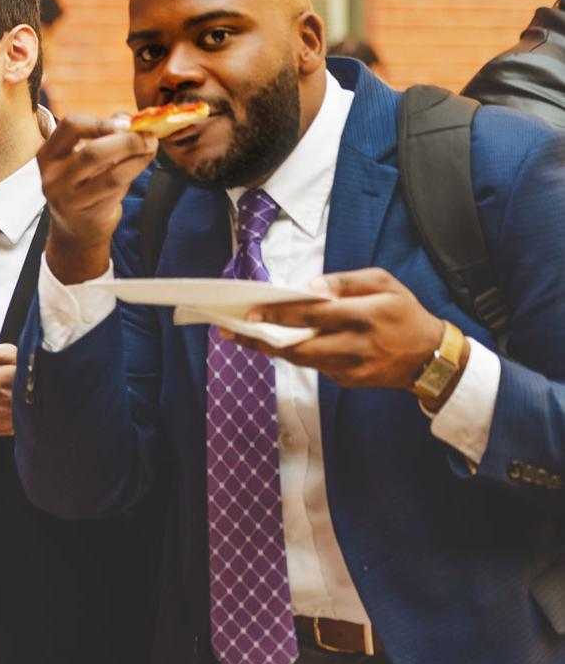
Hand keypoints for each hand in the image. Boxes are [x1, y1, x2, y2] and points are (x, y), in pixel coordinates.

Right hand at [39, 113, 157, 282]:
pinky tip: (143, 163)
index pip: (70, 126)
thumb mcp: (82, 157)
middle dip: (127, 141)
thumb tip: (129, 119)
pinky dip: (133, 173)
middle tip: (148, 136)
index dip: (101, 122)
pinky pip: (117, 190)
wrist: (76, 230)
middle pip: (92, 152)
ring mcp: (69, 199)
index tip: (127, 123)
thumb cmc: (82, 185)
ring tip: (151, 148)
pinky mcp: (88, 214)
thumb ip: (102, 134)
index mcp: (48, 155)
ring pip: (109, 174)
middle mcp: (53, 177)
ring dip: (136, 158)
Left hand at [224, 268, 465, 404]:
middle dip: (263, 339)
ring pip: (302, 361)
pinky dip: (295, 355)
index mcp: (365, 315)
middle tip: (232, 330)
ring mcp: (352, 368)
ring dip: (270, 350)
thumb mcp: (383, 284)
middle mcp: (356, 345)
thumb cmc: (403, 312)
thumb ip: (346, 282)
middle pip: (300, 346)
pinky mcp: (349, 381)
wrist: (431, 357)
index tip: (252, 312)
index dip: (281, 314)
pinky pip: (316, 367)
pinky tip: (274, 344)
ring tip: (243, 337)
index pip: (314, 315)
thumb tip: (310, 287)